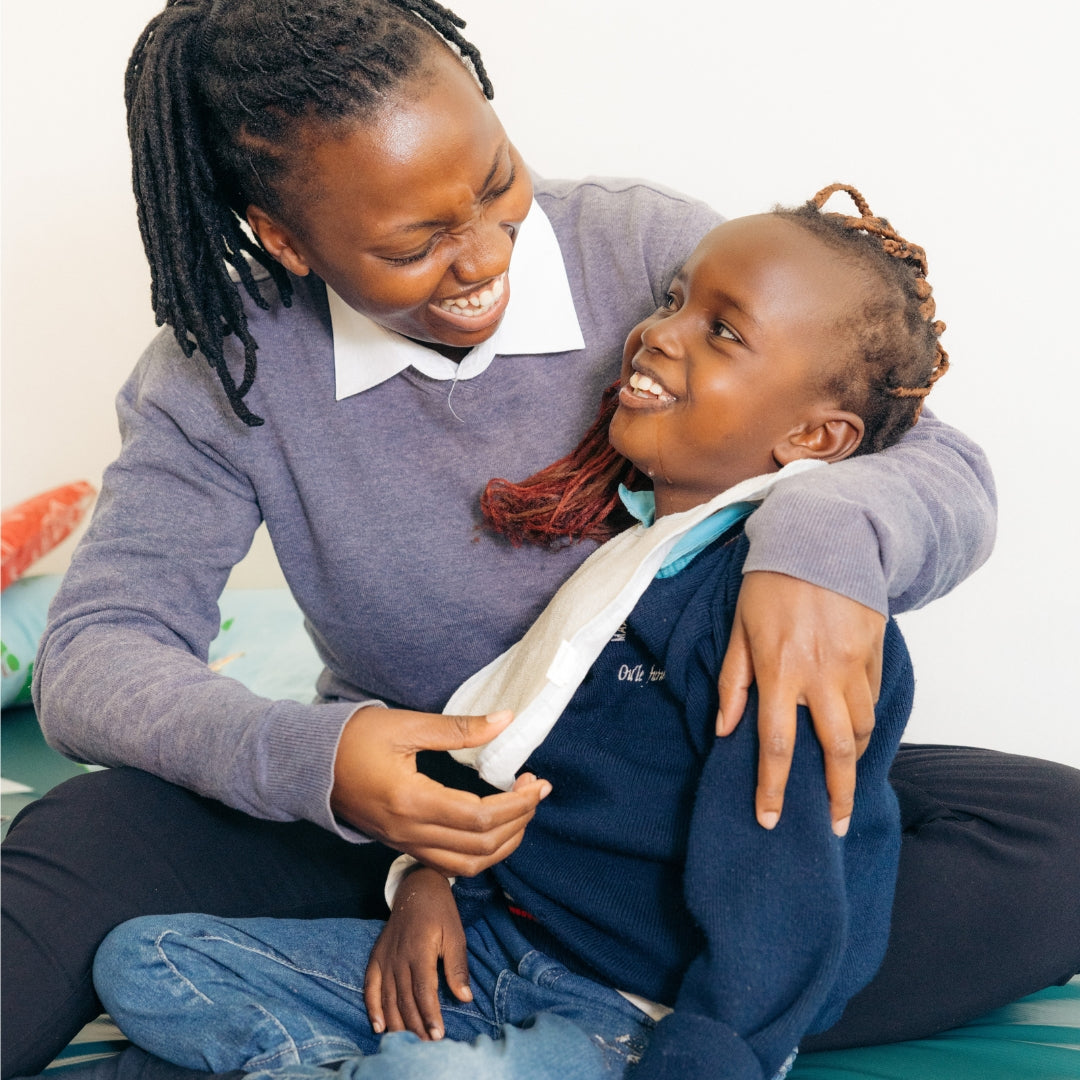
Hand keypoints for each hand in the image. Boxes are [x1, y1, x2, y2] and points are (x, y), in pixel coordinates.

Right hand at [331, 707, 550, 875]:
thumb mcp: (407, 725)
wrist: (306, 764)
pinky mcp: (401, 844)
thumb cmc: (353, 738)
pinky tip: (493, 826)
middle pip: (479, 848)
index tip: (536, 783)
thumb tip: (506, 720)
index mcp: (410, 801)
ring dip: (503, 845)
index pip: (479, 819)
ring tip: (522, 812)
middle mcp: (408, 831)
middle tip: (536, 792)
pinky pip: (449, 863)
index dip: (517, 805)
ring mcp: (403, 843)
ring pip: (467, 865)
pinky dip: (480, 852)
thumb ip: (459, 728)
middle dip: (519, 823)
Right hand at [364, 865, 469, 1040]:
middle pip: (404, 999)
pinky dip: (372, 1007)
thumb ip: (457, 967)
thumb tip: (465, 997)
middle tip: (427, 1046)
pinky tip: (379, 1026)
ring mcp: (385, 957)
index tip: (438, 1036)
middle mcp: (398, 956)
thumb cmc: (440, 912)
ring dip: (397, 1023)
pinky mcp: (376, 957)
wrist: (417, 888)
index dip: (429, 1015)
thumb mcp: (455, 934)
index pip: (423, 990)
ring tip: (408, 1042)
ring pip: (387, 997)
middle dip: (416, 1025)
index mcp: (419, 950)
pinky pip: (370, 985)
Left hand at [716, 571, 883, 834]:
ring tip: (846, 778)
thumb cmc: (771, 582)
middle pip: (837, 750)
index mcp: (779, 671)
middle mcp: (820, 675)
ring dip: (854, 759)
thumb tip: (725, 730)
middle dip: (837, 794)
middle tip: (835, 823)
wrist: (822, 538)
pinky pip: (873, 696)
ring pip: (862, 726)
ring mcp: (853, 664)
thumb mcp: (739, 629)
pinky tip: (857, 729)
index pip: (777, 744)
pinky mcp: (874, 651)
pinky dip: (866, 718)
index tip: (770, 819)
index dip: (773, 788)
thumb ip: (733, 682)